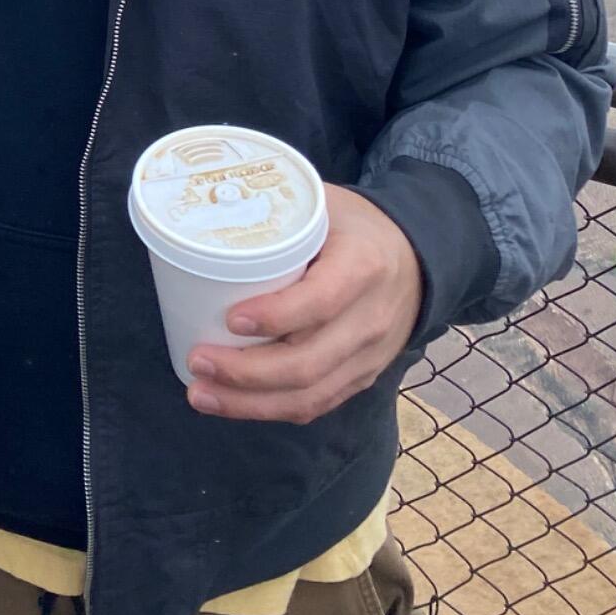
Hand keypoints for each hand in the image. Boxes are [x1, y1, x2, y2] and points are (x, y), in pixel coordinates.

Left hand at [184, 186, 421, 424]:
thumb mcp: (327, 204)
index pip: (321, 301)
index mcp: (364, 266)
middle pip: (308, 362)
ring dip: (250, 402)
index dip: (276, 316)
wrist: (418, 262)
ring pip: (309, 395)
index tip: (230, 318)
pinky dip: (270, 410)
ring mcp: (368, 356)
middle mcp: (370, 319)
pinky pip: (316, 405)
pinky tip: (231, 403)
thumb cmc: (357, 228)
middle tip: (198, 360)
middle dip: (247, 371)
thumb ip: (279, 209)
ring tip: (200, 393)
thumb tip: (209, 209)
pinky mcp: (360, 378)